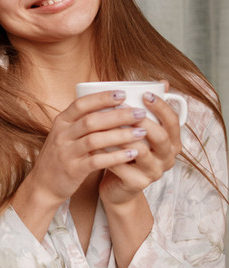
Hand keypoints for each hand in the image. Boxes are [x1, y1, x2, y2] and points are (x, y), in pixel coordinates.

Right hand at [25, 90, 149, 203]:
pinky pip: (96, 161)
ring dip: (120, 135)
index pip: (81, 104)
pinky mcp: (73, 169)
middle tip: (140, 113)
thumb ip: (83, 121)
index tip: (123, 93)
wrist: (44, 184)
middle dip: (118, 115)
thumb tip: (112, 105)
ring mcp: (66, 152)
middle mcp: (62, 135)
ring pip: (95, 140)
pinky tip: (132, 154)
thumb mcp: (65, 134)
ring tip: (142, 132)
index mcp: (61, 122)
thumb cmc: (61, 156)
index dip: (102, 98)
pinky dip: (116, 157)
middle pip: (91, 120)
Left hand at [100, 87, 183, 205]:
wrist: (116, 185)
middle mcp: (167, 157)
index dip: (162, 107)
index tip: (145, 94)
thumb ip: (144, 110)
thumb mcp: (136, 131)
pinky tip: (94, 143)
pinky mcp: (137, 183)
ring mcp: (154, 172)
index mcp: (171, 142)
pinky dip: (107, 153)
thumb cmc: (125, 152)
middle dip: (141, 119)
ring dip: (121, 135)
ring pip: (140, 150)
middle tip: (123, 107)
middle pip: (160, 136)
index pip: (173, 122)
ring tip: (104, 122)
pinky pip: (122, 166)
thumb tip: (161, 82)